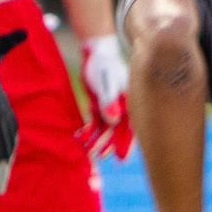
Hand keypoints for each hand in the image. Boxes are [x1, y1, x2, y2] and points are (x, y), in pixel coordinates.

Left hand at [77, 34, 132, 160]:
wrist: (95, 52)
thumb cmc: (104, 64)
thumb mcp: (106, 82)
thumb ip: (109, 101)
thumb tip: (114, 121)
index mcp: (129, 103)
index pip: (131, 128)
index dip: (127, 144)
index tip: (122, 159)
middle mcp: (122, 108)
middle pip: (117, 131)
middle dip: (108, 145)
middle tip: (97, 156)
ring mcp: (111, 108)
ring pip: (105, 129)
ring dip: (97, 140)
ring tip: (87, 151)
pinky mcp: (100, 106)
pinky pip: (95, 122)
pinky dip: (89, 130)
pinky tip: (80, 137)